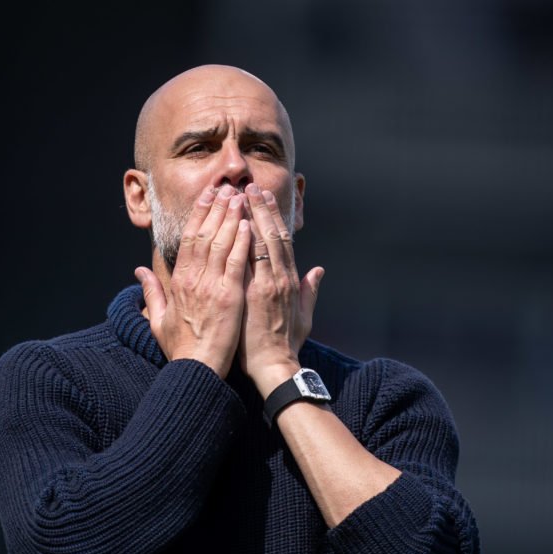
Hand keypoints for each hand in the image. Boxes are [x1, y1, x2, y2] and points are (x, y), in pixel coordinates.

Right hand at [136, 185, 251, 377]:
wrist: (196, 369)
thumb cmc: (181, 348)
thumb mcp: (158, 319)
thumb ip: (150, 292)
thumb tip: (138, 272)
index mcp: (178, 281)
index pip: (188, 239)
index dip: (198, 215)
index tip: (207, 197)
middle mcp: (193, 279)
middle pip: (204, 234)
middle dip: (216, 208)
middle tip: (226, 188)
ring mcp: (211, 286)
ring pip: (221, 243)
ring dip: (230, 218)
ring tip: (239, 197)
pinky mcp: (229, 296)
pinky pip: (237, 263)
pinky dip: (242, 242)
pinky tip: (248, 224)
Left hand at [239, 183, 323, 395]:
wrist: (275, 366)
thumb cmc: (286, 344)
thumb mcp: (304, 315)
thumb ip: (310, 291)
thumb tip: (319, 271)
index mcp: (290, 281)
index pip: (282, 241)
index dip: (273, 217)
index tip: (264, 199)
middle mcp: (279, 278)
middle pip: (271, 234)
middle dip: (260, 208)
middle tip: (249, 187)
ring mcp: (266, 285)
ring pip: (259, 242)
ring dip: (249, 217)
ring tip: (238, 195)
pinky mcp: (252, 294)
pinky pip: (246, 261)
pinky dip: (241, 240)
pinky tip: (233, 223)